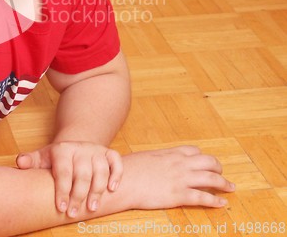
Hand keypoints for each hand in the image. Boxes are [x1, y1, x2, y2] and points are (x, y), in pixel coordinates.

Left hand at [16, 141, 121, 216]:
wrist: (74, 147)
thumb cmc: (57, 159)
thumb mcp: (42, 158)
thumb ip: (30, 161)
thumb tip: (20, 162)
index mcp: (62, 150)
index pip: (63, 171)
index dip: (62, 190)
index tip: (61, 207)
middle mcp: (81, 148)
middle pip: (82, 174)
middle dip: (78, 195)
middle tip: (73, 213)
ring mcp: (96, 150)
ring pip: (100, 170)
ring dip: (97, 190)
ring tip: (92, 207)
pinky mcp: (108, 153)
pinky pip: (116, 162)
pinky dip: (116, 175)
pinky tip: (112, 189)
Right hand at [120, 145, 234, 208]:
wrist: (124, 181)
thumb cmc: (130, 169)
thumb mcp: (146, 157)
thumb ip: (158, 159)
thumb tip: (159, 162)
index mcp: (170, 153)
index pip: (195, 151)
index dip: (203, 157)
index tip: (206, 163)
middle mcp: (180, 164)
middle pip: (208, 162)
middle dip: (218, 168)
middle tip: (222, 174)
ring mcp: (181, 179)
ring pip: (211, 178)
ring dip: (224, 183)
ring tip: (230, 187)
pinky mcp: (179, 195)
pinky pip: (203, 197)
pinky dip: (216, 201)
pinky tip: (223, 203)